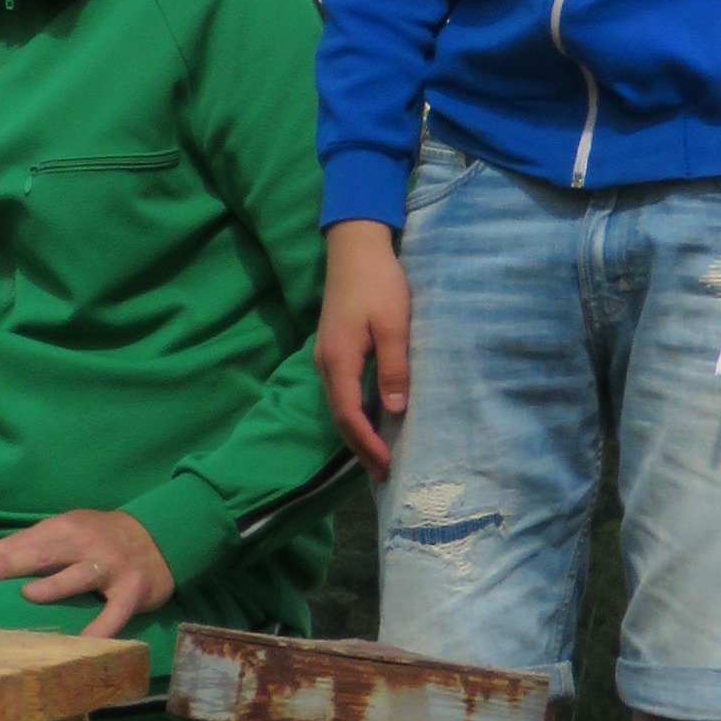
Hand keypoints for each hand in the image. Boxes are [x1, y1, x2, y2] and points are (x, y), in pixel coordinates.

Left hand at [0, 508, 172, 638]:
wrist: (162, 536)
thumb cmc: (100, 540)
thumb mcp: (68, 533)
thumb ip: (32, 548)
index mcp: (63, 528)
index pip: (18, 543)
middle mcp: (85, 542)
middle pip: (42, 552)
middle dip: (7, 564)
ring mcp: (111, 565)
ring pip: (80, 574)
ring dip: (55, 586)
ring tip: (29, 597)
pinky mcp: (133, 589)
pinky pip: (115, 612)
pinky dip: (101, 629)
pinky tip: (82, 646)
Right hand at [315, 218, 408, 481]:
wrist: (355, 247)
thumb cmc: (378, 283)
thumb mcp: (394, 324)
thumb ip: (393, 367)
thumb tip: (395, 410)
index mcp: (339, 360)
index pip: (349, 415)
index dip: (367, 443)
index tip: (386, 465)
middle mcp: (326, 363)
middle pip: (339, 416)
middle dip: (360, 446)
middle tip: (382, 473)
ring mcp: (326, 355)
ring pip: (339, 404)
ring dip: (356, 431)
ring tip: (378, 454)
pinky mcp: (333, 347)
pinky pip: (341, 390)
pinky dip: (355, 412)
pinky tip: (372, 417)